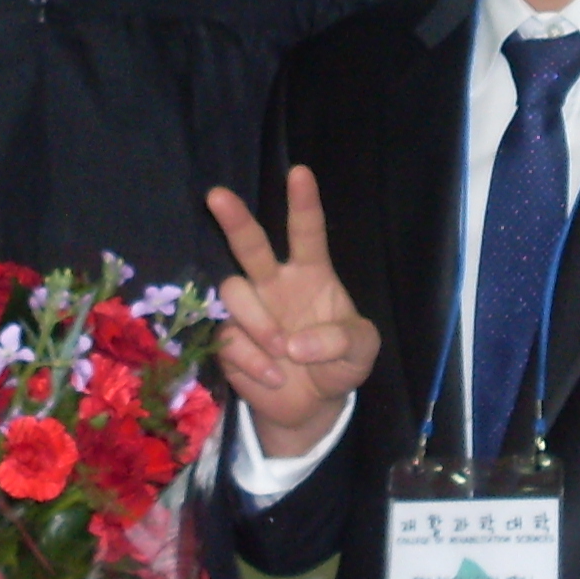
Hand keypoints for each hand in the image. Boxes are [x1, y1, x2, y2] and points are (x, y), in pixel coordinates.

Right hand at [205, 166, 378, 458]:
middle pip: (251, 244)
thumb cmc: (340, 363)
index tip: (299, 173)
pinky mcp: (230, 341)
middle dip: (234, 219)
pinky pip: (230, 338)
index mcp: (311, 273)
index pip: (307, 231)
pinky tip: (274, 376)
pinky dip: (254, 362)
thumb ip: (342, 340)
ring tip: (283, 352)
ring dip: (259, 322)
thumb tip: (297, 344)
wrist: (312, 405)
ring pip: (235, 292)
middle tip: (217, 196)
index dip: (303, 203)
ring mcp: (249, 310)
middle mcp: (274, 283)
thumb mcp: (362, 349)